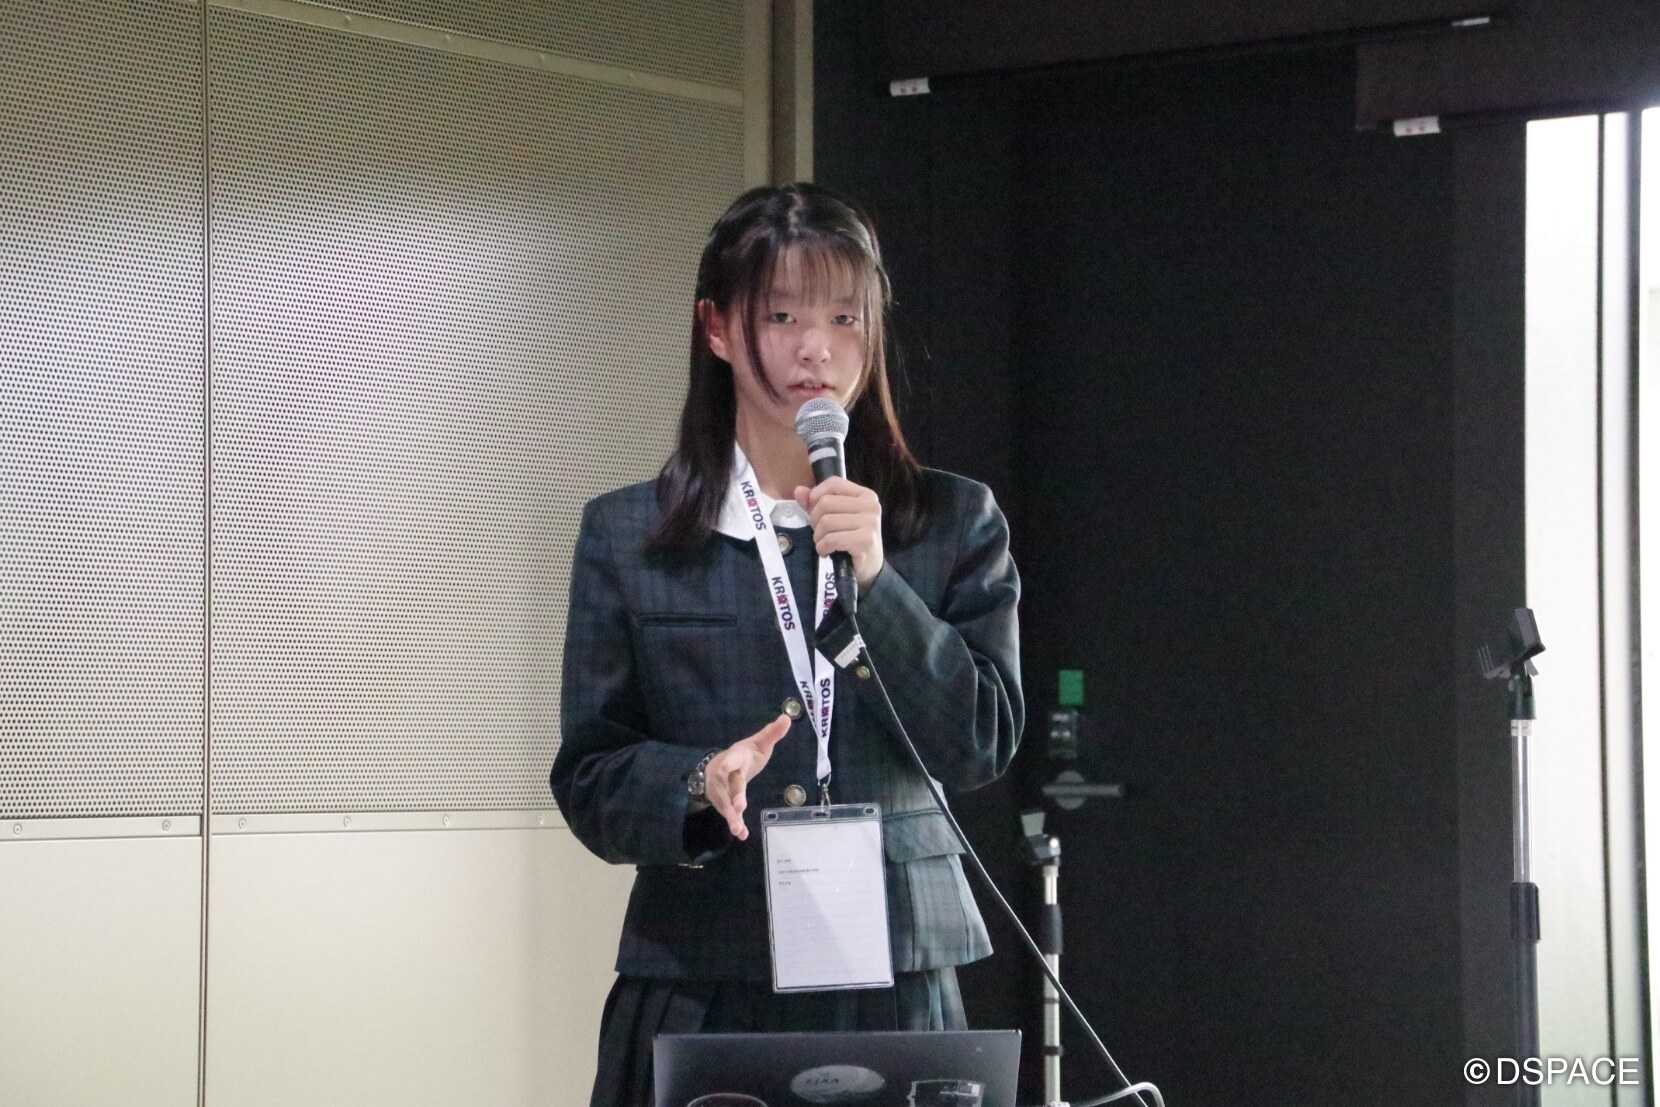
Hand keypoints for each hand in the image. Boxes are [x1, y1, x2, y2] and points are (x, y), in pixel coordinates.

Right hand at [704, 714, 791, 839]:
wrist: (714, 768)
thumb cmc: (742, 755)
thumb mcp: (757, 743)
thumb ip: (771, 733)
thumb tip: (787, 717)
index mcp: (735, 759)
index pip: (731, 759)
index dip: (729, 762)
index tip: (726, 766)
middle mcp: (726, 777)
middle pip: (730, 786)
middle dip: (734, 796)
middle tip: (740, 806)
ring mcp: (723, 792)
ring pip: (727, 805)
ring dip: (732, 817)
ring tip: (738, 829)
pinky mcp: (725, 804)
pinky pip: (730, 815)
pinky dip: (736, 824)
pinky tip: (742, 835)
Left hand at [793, 477, 883, 588]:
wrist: (869, 567)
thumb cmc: (851, 539)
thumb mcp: (835, 517)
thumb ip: (816, 502)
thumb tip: (798, 491)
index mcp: (865, 495)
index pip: (835, 483)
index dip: (817, 494)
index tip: (814, 511)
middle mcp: (870, 506)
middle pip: (826, 503)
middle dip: (815, 520)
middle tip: (820, 533)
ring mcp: (869, 523)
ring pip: (827, 522)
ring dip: (818, 537)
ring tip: (824, 544)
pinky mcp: (865, 541)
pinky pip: (831, 539)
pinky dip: (823, 548)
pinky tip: (826, 552)